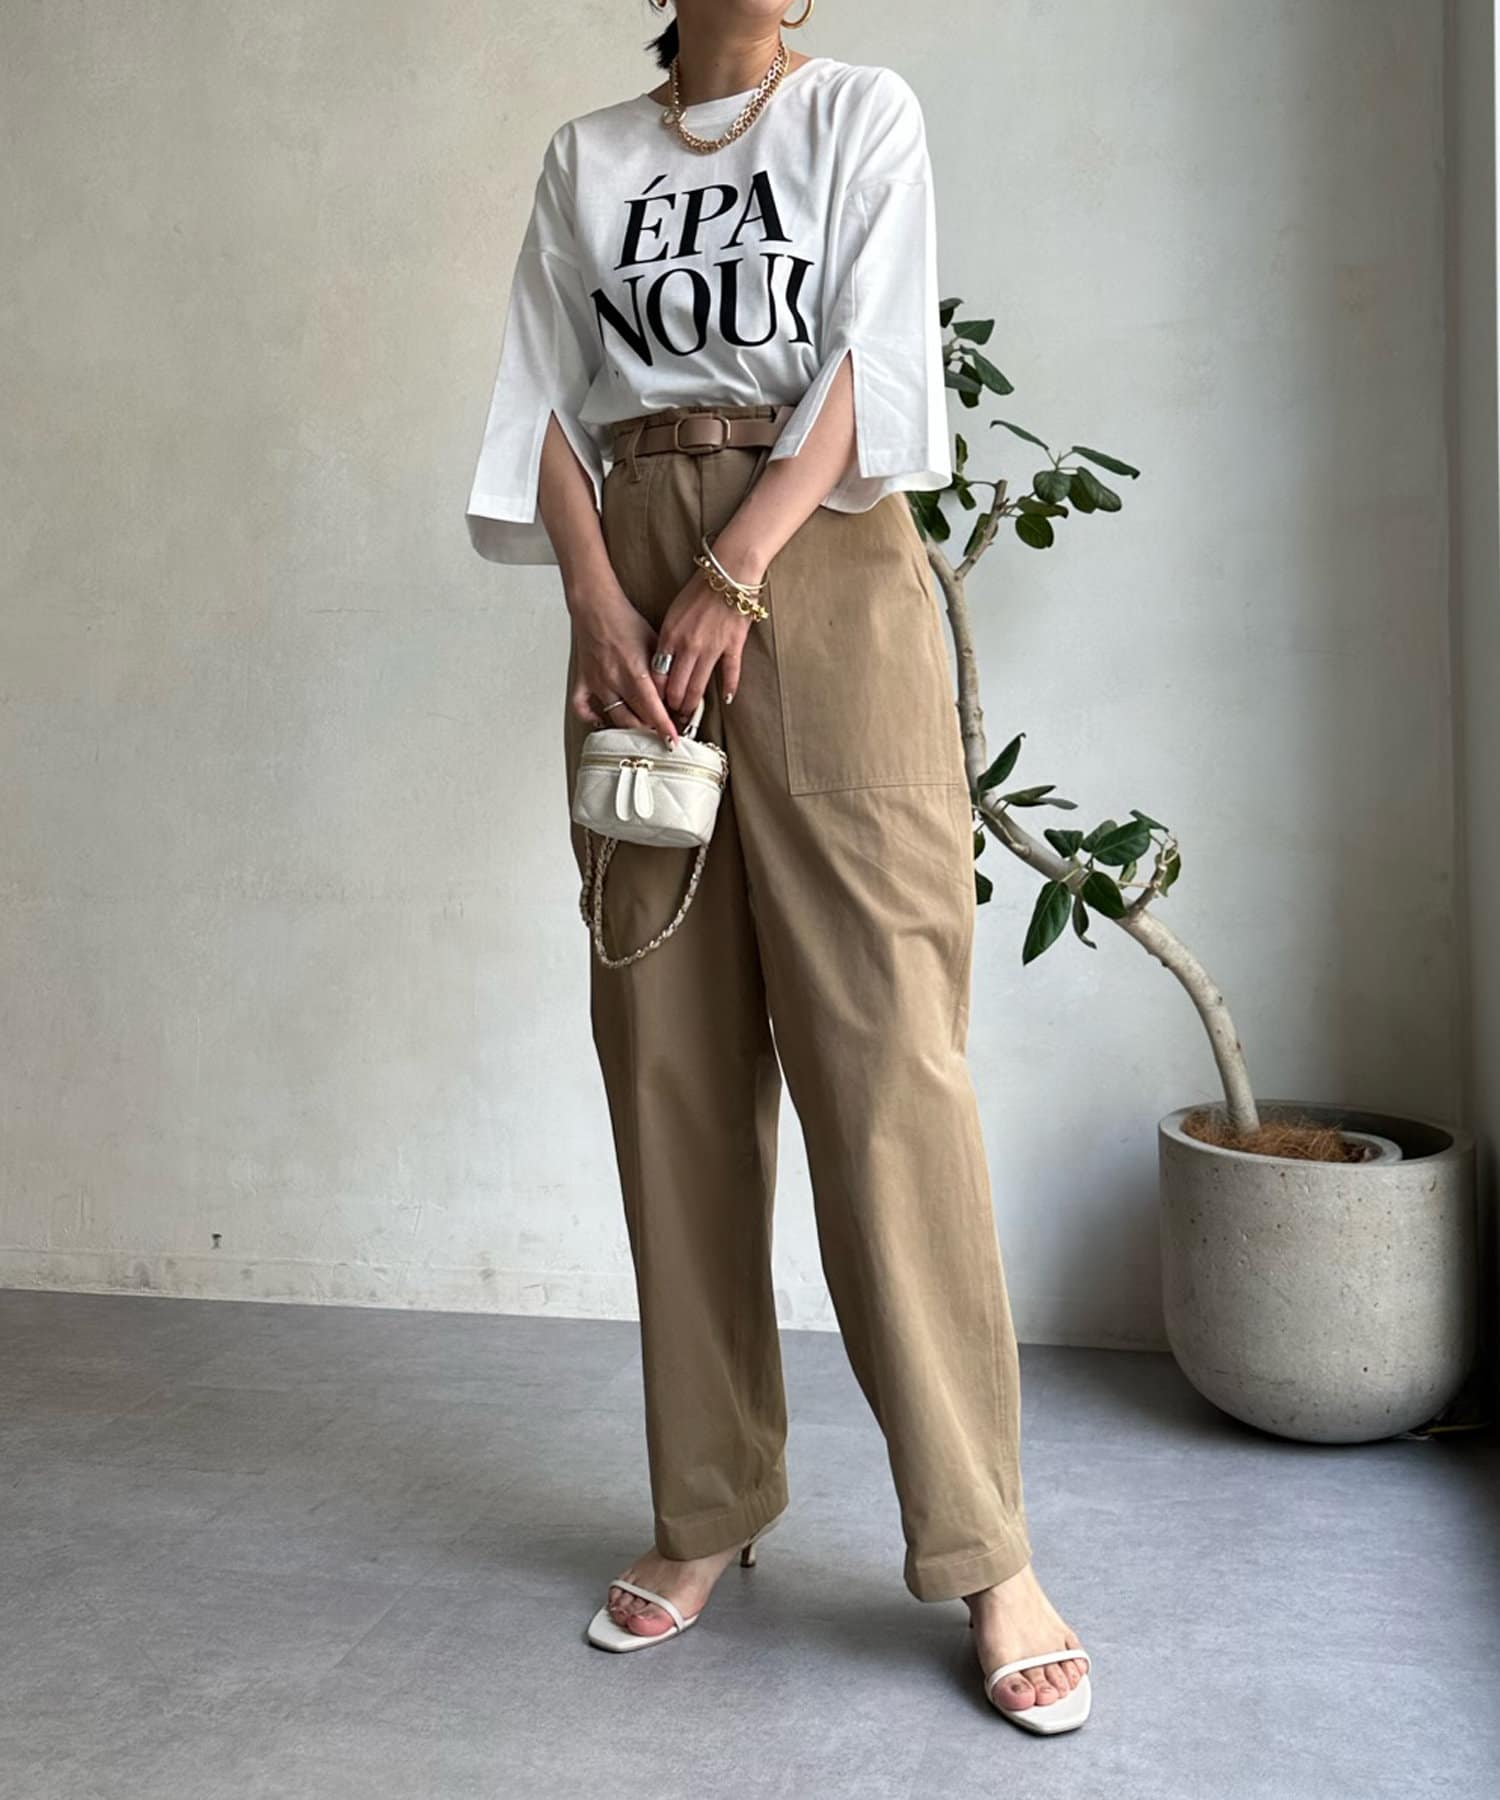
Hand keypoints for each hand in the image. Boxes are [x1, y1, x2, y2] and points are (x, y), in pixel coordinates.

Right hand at [566, 584, 681, 747]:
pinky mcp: (583, 680)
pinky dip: (591, 717)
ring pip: (615, 718)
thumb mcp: (655, 643)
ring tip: (642, 725)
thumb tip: (674, 693)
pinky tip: (602, 720)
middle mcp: (614, 681)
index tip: (672, 741)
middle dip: (652, 727)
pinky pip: (582, 707)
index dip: (664, 728)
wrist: (596, 606)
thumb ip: (663, 671)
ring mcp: (597, 683)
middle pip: (636, 718)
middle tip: (662, 728)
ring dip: (630, 725)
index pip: (653, 710)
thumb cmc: (626, 620)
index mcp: (635, 671)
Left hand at [651, 563, 758, 716]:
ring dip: (692, 704)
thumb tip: (663, 664)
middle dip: (672, 706)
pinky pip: (730, 673)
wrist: (728, 572)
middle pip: (676, 687)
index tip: (655, 705)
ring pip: (698, 686)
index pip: (657, 675)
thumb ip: (667, 640)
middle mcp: (688, 646)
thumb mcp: (673, 614)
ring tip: (689, 714)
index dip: (655, 695)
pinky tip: (727, 700)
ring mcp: (712, 647)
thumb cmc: (699, 590)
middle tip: (671, 716)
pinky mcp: (733, 645)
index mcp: (670, 636)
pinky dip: (729, 688)